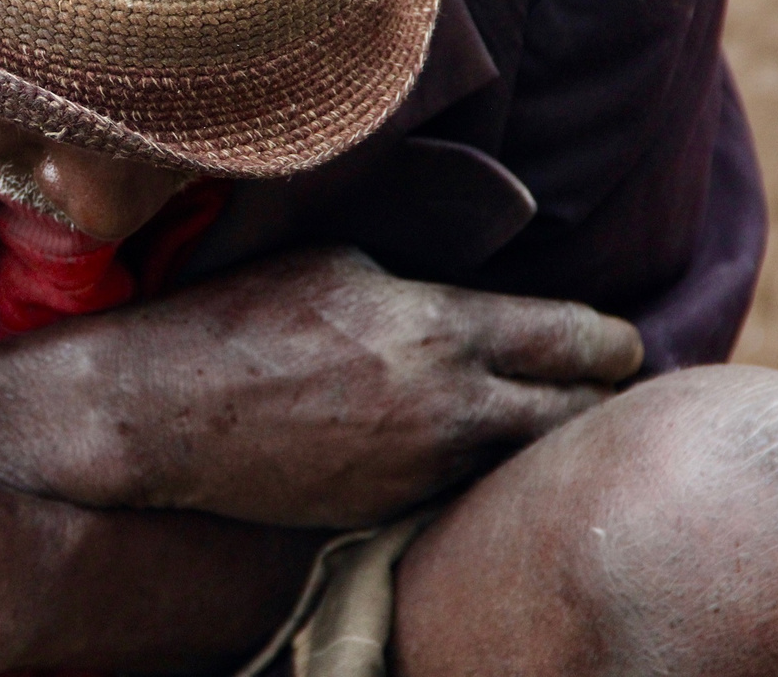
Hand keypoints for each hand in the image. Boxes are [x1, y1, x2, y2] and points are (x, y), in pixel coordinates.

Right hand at [0, 248, 642, 527]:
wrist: (158, 416)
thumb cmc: (235, 321)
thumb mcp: (334, 266)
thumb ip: (420, 286)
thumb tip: (476, 298)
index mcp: (437, 328)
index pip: (576, 339)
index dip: (611, 343)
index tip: (619, 343)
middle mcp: (447, 407)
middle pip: (574, 414)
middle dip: (597, 397)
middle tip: (603, 385)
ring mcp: (419, 471)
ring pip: (522, 461)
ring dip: (535, 438)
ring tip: (533, 417)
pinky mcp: (387, 512)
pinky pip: (459, 488)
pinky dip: (472, 468)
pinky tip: (453, 447)